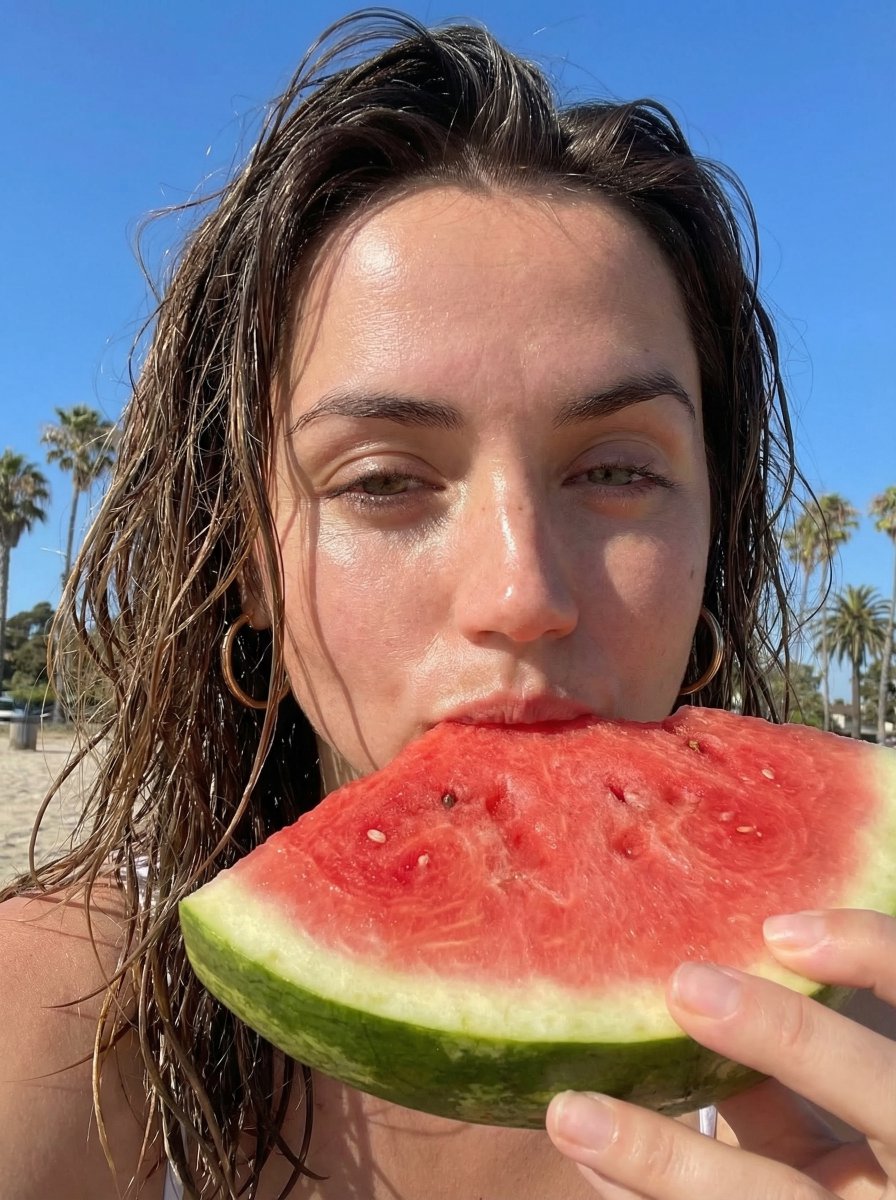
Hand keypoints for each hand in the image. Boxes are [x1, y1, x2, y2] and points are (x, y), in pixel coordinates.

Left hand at [546, 908, 895, 1197]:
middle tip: (685, 984)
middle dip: (788, 1037)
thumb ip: (790, 1051)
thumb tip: (691, 973)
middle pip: (879, 1100)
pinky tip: (591, 1160)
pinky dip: (645, 1197)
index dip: (874, 958)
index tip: (780, 928)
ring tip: (571, 1114)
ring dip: (662, 1160)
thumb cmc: (850, 1143)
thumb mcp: (838, 1097)